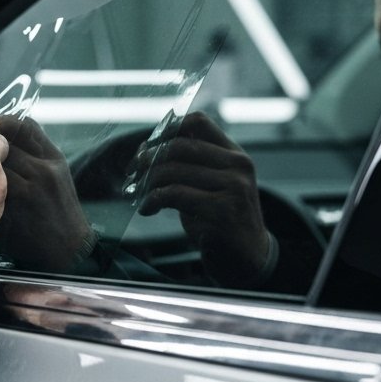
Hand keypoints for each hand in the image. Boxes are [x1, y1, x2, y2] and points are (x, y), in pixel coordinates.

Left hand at [0, 117, 90, 271]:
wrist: (69, 247)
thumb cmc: (57, 208)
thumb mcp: (55, 173)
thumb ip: (35, 150)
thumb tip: (9, 126)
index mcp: (53, 158)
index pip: (24, 126)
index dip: (2, 122)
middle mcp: (44, 171)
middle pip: (5, 143)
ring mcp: (31, 191)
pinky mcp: (16, 211)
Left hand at [137, 112, 270, 285]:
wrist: (248, 259)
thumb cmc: (220, 219)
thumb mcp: (210, 185)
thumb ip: (188, 164)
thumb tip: (145, 147)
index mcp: (234, 154)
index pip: (198, 122)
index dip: (166, 129)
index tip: (146, 146)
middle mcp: (238, 166)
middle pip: (179, 146)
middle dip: (148, 157)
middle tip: (133, 171)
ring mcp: (234, 187)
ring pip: (173, 170)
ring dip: (147, 182)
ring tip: (139, 194)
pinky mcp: (223, 211)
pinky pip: (174, 195)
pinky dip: (153, 200)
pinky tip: (147, 209)